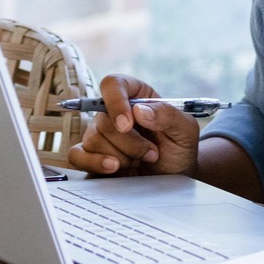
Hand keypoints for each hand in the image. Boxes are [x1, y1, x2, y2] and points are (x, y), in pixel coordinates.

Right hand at [66, 74, 200, 176]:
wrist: (173, 179)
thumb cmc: (178, 150)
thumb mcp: (186, 130)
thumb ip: (168, 116)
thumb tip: (139, 111)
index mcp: (136, 95)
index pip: (113, 84)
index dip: (116, 102)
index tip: (128, 124)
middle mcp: (114, 112)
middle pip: (103, 118)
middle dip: (129, 142)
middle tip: (151, 153)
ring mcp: (101, 135)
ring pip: (93, 139)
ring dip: (121, 156)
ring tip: (140, 161)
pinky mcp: (92, 156)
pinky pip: (77, 156)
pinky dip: (94, 163)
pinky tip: (114, 168)